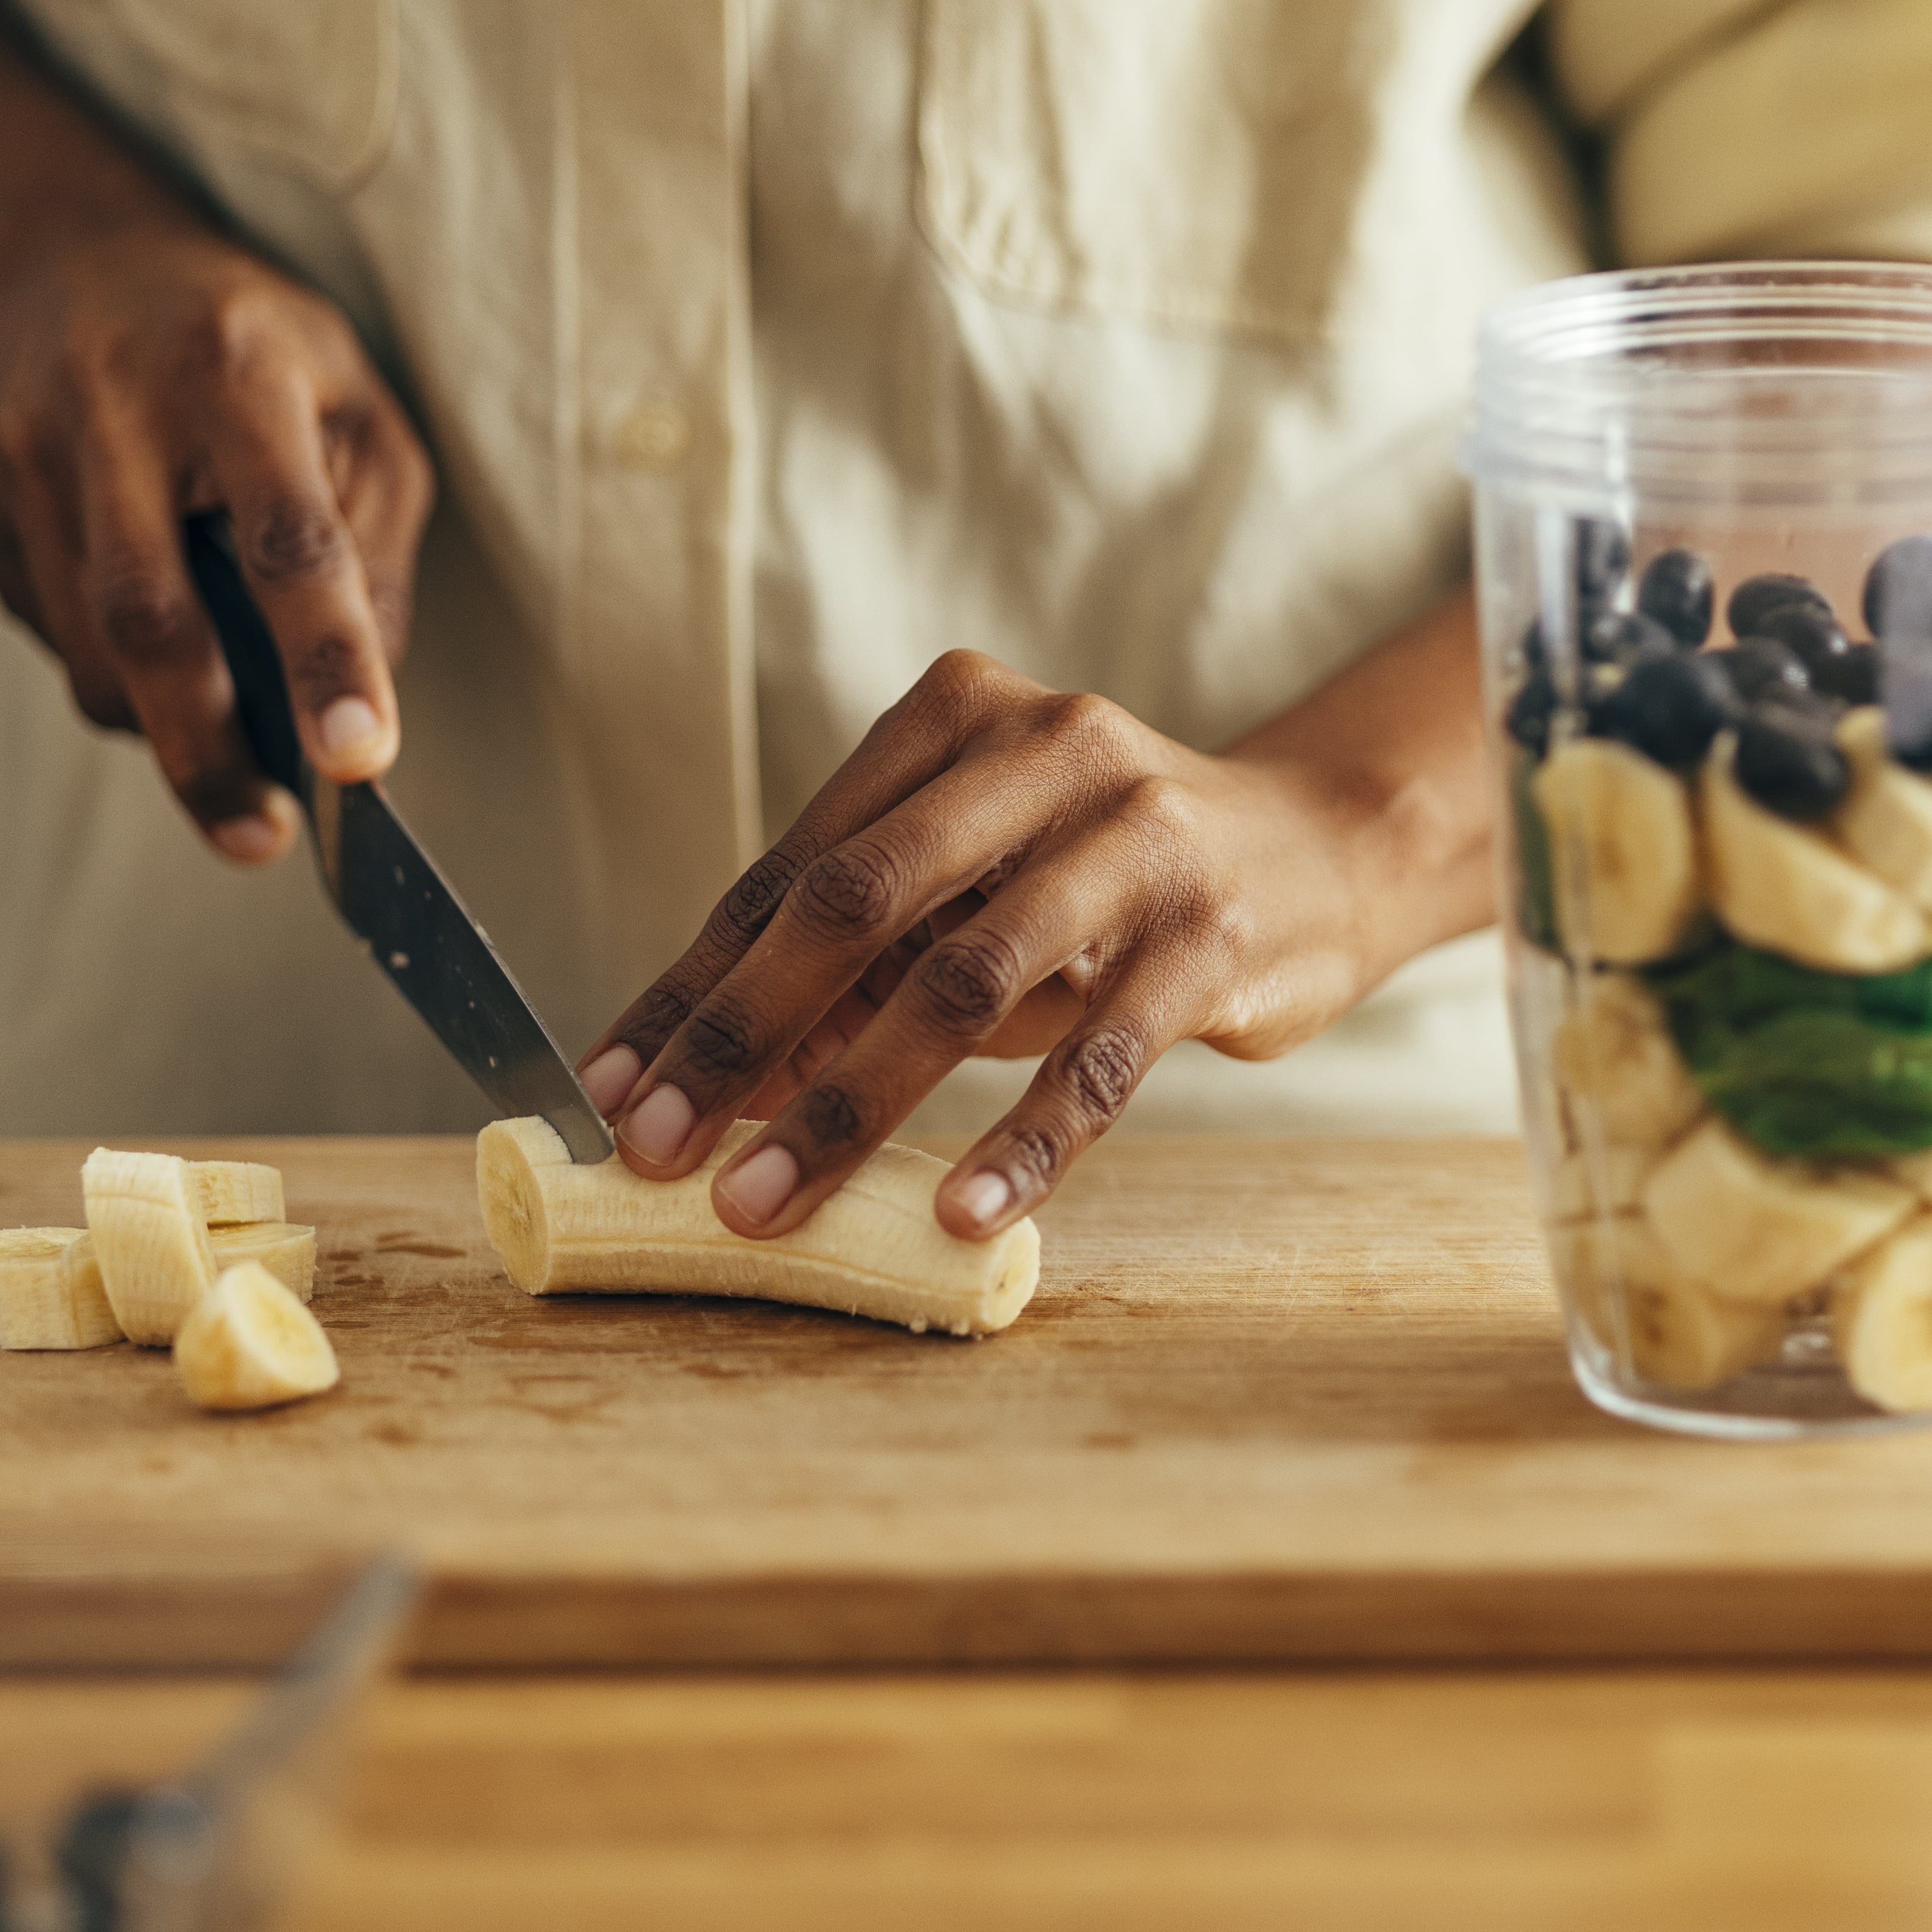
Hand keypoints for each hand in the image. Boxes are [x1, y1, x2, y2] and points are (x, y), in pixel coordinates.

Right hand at [0, 213, 434, 859]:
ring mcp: (26, 458)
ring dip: (163, 721)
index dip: (325, 655)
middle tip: (258, 838)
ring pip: (91, 650)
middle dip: (207, 752)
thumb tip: (369, 691)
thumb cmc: (248, 346)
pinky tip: (148, 623)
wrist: (66, 261)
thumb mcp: (355, 405)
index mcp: (238, 372)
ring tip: (220, 724)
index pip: (288, 537)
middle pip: (152, 619)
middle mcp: (116, 409)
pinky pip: (49, 635)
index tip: (357, 760)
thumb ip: (374, 540)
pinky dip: (112, 669)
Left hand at [579, 631, 1489, 1244]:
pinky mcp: (1213, 935)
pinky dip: (1024, 1144)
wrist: (1318, 850)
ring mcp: (1137, 838)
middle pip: (857, 906)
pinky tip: (960, 1213)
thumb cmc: (1102, 877)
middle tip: (659, 1151)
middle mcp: (1044, 750)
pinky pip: (1099, 1057)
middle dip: (742, 1039)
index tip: (613, 1086)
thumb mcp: (978, 882)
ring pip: (964, 984)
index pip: (794, 869)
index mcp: (954, 719)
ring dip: (851, 1106)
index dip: (695, 985)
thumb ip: (859, 960)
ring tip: (769, 1202)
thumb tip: (710, 1084)